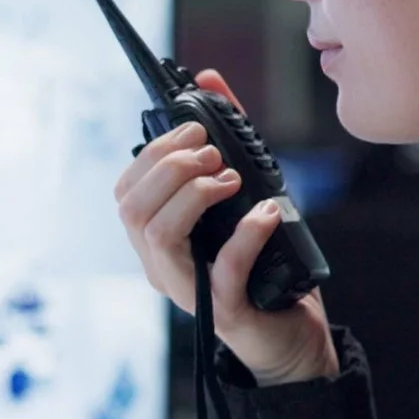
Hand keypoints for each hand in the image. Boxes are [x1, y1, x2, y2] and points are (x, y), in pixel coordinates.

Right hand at [114, 70, 335, 385]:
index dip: (152, 153)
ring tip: (229, 178)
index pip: (125, 190)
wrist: (292, 338)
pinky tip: (267, 211)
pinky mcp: (226, 312)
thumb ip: (224, 140)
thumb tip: (208, 80)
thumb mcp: (243, 196)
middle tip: (211, 151)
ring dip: (193, 195)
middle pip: (132, 208)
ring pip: (159, 235)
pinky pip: (222, 269)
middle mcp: (162, 266)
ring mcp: (189, 291)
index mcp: (157, 240)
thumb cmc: (263, 267)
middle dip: (169, 167)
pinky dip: (246, 233)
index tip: (192, 128)